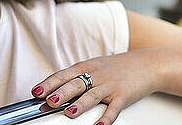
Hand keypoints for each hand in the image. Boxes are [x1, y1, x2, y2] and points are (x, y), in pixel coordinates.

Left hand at [31, 50, 158, 124]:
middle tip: (48, 101)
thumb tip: (55, 89)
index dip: (48, 83)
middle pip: (75, 84)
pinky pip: (114, 108)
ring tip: (69, 113)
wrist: (146, 64)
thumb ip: (76, 77)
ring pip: (92, 96)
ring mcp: (110, 86)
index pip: (63, 75)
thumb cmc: (116, 67)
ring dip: (80, 105)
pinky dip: (106, 117)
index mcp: (86, 67)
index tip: (35, 92)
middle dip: (61, 93)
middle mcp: (96, 75)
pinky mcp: (123, 96)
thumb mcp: (94, 66)